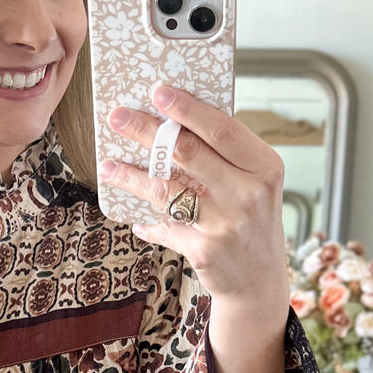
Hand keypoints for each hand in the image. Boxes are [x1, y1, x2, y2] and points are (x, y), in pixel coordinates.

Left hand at [100, 80, 289, 309]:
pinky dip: (147, 223)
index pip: (222, 129)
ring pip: (166, 189)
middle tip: (118, 117)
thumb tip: (175, 123)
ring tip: (108, 166)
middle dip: (147, 131)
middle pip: (188, 152)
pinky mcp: (205, 250)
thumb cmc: (252, 222)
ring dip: (131, 176)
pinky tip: (135, 218)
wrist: (260, 280)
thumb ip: (226, 157)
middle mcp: (249, 193)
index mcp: (264, 167)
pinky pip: (165, 227)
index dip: (187, 109)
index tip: (157, 92)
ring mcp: (227, 222)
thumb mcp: (255, 185)